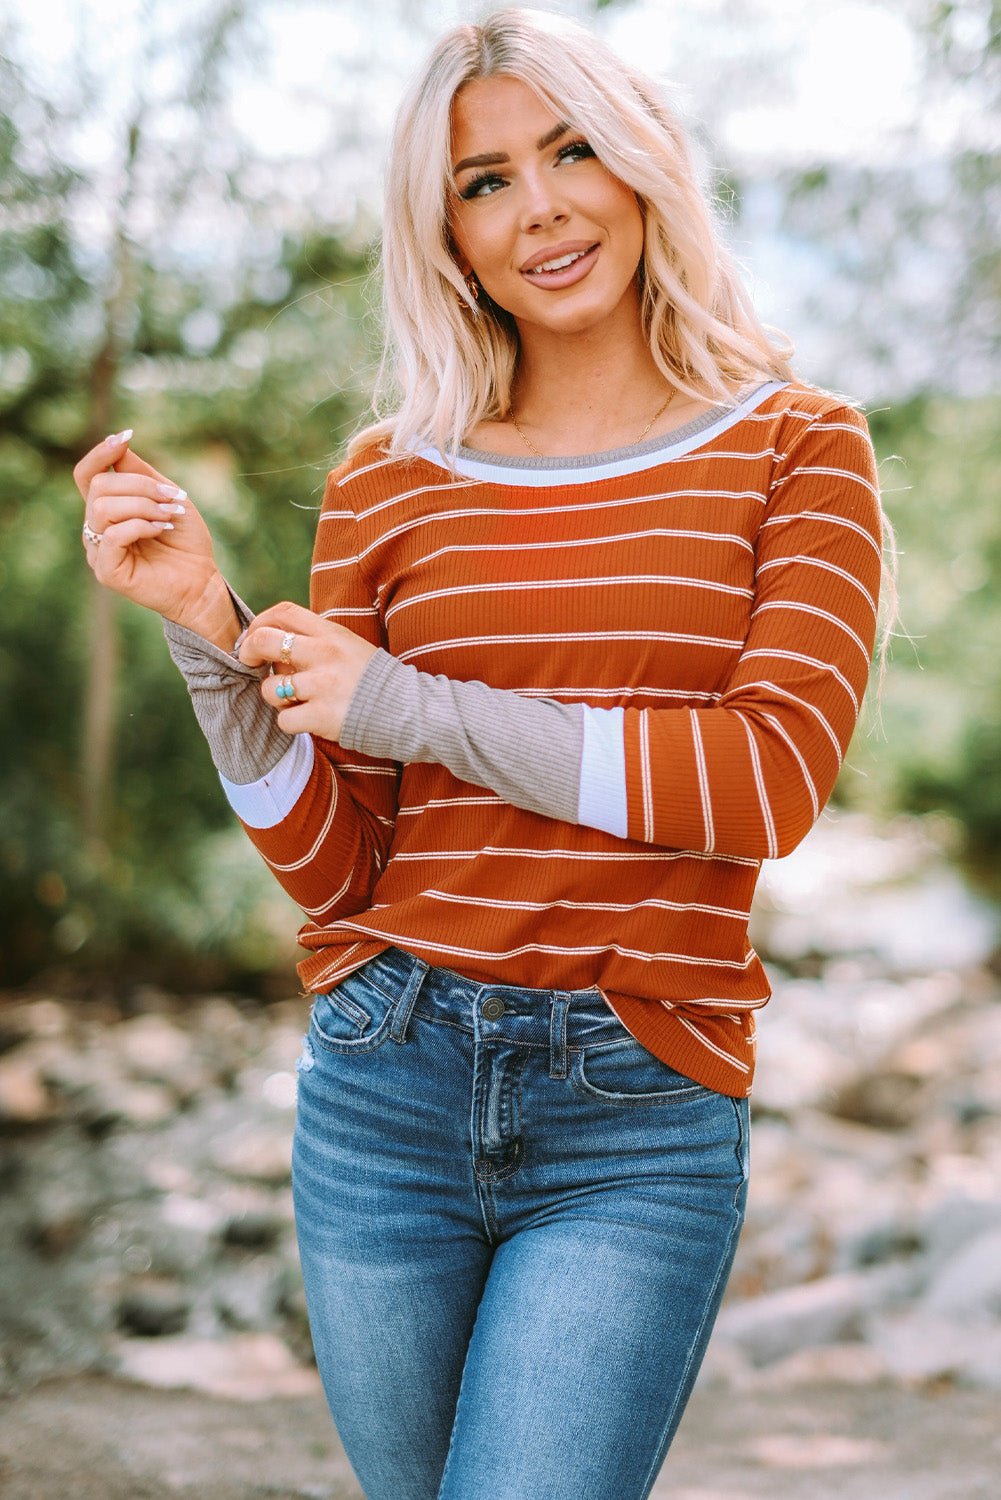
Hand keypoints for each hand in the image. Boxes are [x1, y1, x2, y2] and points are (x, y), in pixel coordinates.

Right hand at [73, 430, 237, 648]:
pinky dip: (141, 526)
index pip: (87, 474)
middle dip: (140, 485)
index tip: (125, 436)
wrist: (201, 581)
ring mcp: (98, 550)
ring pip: (104, 508)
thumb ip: (142, 473)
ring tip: (169, 516)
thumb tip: (120, 442)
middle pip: (99, 486)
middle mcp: (97, 528)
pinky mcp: (106, 571)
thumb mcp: (168, 496)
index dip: (101, 453)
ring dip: (143, 505)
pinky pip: (114, 535)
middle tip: (172, 498)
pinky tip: (161, 530)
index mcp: (107, 508)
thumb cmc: (185, 541)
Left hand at [239, 601, 377, 740]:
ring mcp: (322, 686)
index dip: (259, 623)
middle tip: (249, 662)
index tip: (255, 637)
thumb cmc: (373, 679)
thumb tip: (273, 642)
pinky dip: (290, 722)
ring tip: (295, 699)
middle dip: (248, 651)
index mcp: (331, 634)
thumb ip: (316, 640)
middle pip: (264, 641)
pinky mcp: (321, 716)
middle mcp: (324, 655)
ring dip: (275, 696)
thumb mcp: (349, 645)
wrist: (409, 710)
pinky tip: (307, 719)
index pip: (283, 613)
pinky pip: (283, 720)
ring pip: (270, 688)